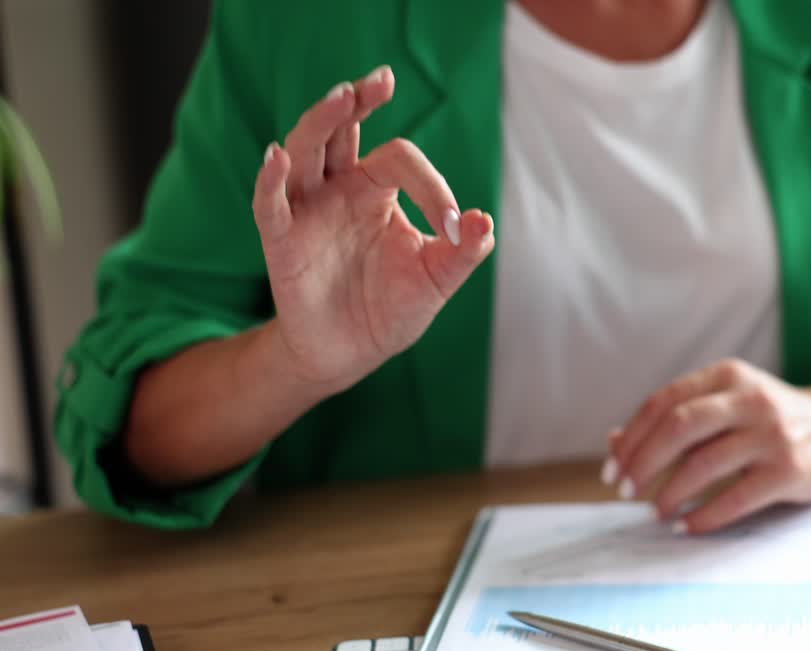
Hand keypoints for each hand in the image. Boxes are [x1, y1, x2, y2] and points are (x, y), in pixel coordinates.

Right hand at [252, 66, 493, 394]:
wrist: (353, 354)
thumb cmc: (393, 309)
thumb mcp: (437, 279)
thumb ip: (463, 251)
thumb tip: (484, 221)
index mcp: (376, 189)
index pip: (399, 159)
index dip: (431, 185)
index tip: (452, 226)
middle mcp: (338, 189)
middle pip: (340, 129)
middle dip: (357, 101)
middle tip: (381, 81)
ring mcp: (308, 211)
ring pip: (304, 151)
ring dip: (320, 122)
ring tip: (342, 97)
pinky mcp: (282, 241)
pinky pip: (271, 204)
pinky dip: (271, 179)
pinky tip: (278, 156)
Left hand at [605, 359, 810, 533]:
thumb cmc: (770, 420)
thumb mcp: (726, 404)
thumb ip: (675, 418)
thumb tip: (613, 444)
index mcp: (727, 376)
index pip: (664, 402)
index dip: (632, 437)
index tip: (613, 468)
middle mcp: (750, 399)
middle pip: (679, 427)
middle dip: (643, 463)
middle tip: (626, 491)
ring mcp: (772, 433)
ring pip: (704, 463)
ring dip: (670, 493)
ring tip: (657, 511)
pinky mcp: (789, 469)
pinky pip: (736, 497)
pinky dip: (704, 515)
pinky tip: (688, 525)